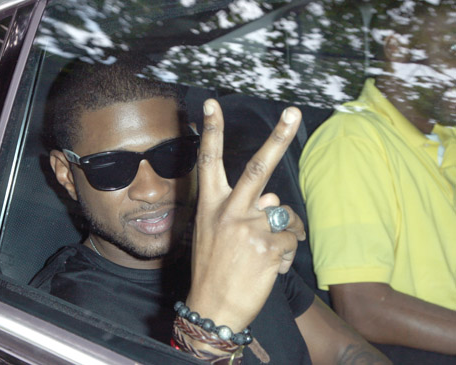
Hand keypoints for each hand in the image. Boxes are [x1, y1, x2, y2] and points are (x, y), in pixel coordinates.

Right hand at [186, 98, 304, 333]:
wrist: (212, 310)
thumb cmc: (214, 270)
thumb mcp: (214, 234)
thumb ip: (243, 211)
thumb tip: (273, 200)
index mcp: (210, 206)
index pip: (209, 161)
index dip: (211, 131)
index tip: (211, 105)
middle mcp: (229, 211)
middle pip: (259, 167)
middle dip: (278, 137)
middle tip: (293, 112)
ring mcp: (249, 227)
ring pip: (284, 214)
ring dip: (283, 232)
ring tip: (264, 254)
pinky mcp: (268, 246)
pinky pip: (290, 239)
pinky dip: (284, 254)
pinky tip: (268, 268)